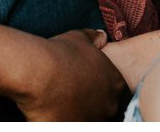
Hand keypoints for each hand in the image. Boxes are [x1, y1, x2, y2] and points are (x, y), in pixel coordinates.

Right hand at [12, 30, 129, 120]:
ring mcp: (95, 120)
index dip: (104, 91)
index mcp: (116, 84)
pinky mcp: (74, 128)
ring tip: (61, 104)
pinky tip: (52, 112)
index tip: (89, 88)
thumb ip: (93, 38)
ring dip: (79, 113)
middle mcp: (110, 106)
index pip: (119, 94)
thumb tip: (101, 36)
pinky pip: (71, 124)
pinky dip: (63, 119)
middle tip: (74, 97)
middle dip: (94, 105)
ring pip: (91, 119)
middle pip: (107, 110)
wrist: (39, 72)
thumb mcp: (79, 38)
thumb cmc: (60, 53)